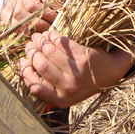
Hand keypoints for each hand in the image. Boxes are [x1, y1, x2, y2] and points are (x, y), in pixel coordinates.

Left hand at [0, 0, 63, 31]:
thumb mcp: (34, 3)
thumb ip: (29, 18)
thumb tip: (31, 36)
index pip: (7, 17)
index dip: (18, 28)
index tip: (31, 34)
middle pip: (19, 13)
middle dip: (36, 25)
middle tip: (49, 29)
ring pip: (32, 6)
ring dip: (46, 17)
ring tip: (56, 21)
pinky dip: (55, 7)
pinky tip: (61, 10)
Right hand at [19, 30, 134, 106]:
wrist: (111, 73)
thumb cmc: (85, 81)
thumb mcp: (68, 93)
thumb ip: (48, 87)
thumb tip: (24, 68)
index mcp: (62, 99)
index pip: (35, 86)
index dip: (26, 71)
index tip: (22, 60)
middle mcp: (68, 88)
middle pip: (41, 66)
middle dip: (32, 52)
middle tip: (31, 44)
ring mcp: (76, 72)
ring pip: (50, 53)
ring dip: (42, 41)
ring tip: (39, 37)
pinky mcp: (83, 58)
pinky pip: (62, 44)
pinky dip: (54, 36)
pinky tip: (51, 34)